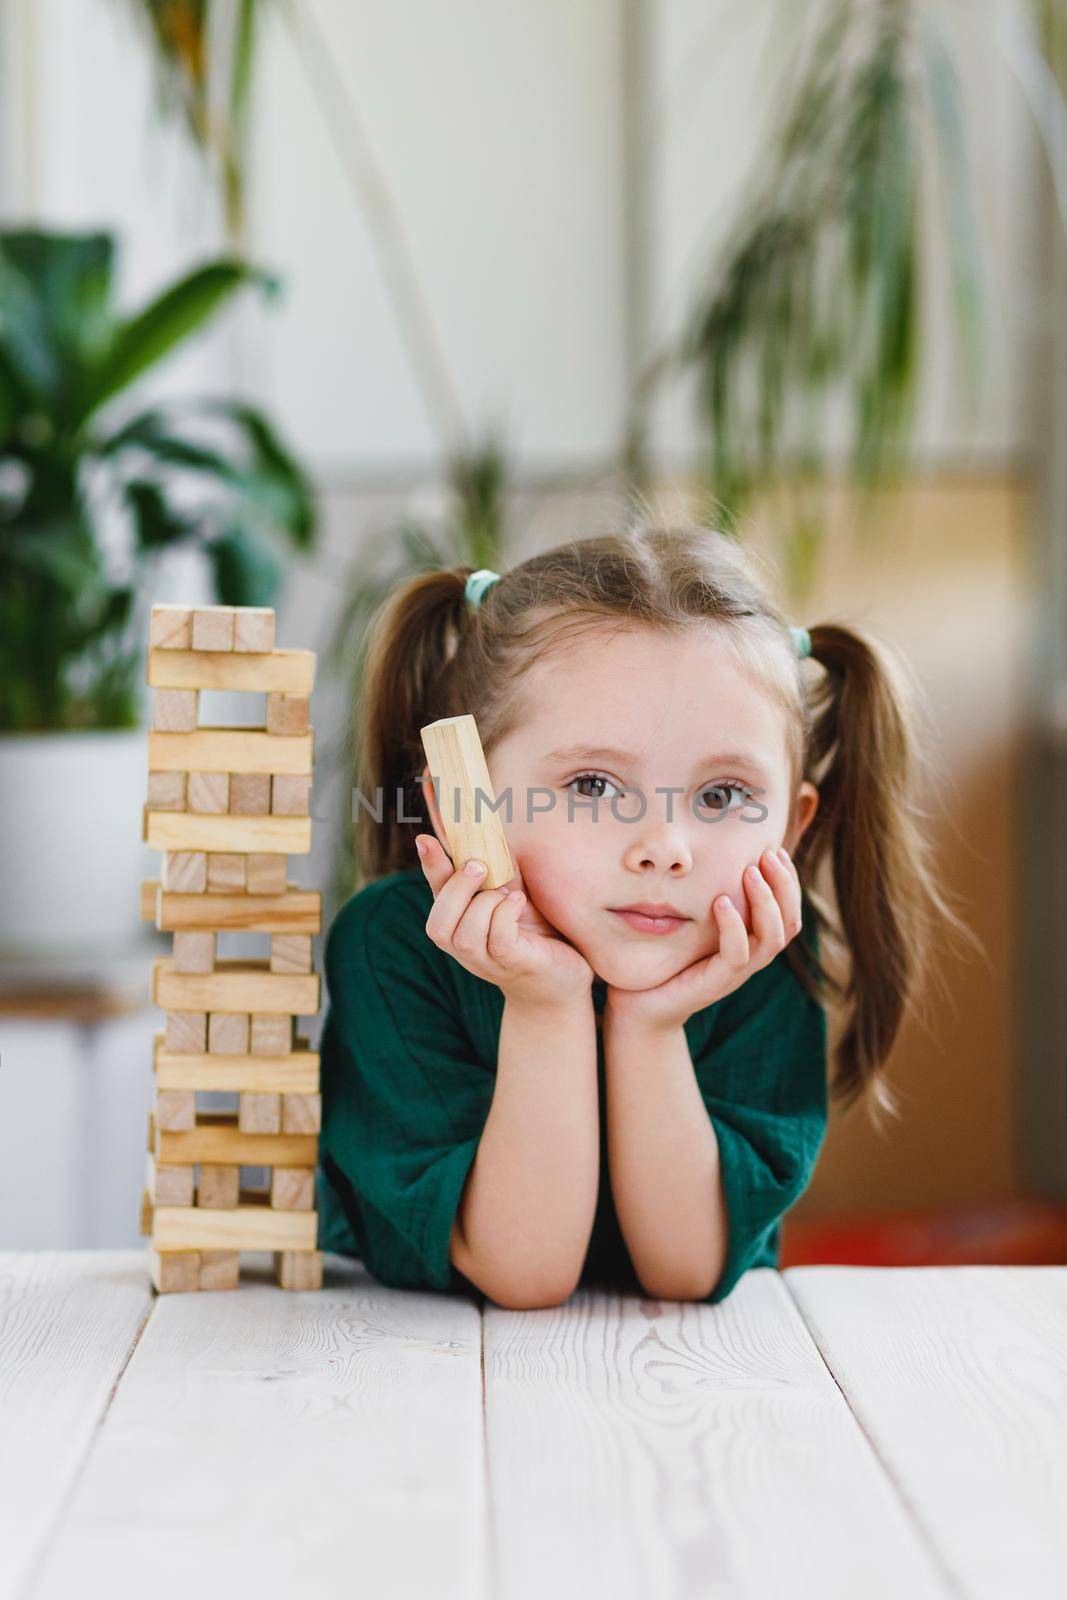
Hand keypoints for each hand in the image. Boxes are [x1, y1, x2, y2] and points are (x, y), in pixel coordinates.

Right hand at [415, 834, 593, 1008]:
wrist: (562, 977)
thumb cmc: (536, 931)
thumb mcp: (512, 895)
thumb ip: (498, 871)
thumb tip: (489, 831)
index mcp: (461, 922)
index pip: (436, 893)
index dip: (430, 865)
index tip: (424, 838)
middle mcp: (465, 947)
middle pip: (438, 924)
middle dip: (456, 889)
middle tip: (479, 867)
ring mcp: (486, 960)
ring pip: (465, 935)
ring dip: (484, 905)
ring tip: (509, 895)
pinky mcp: (512, 964)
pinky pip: (498, 940)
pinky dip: (505, 915)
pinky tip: (518, 902)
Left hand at [603, 846, 801, 1033]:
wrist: (638, 1008)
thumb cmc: (664, 960)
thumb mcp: (690, 924)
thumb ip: (703, 898)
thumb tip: (702, 853)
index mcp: (751, 943)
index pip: (788, 913)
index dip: (789, 882)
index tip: (776, 850)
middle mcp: (750, 958)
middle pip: (790, 923)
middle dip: (785, 885)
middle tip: (769, 854)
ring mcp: (735, 973)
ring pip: (772, 938)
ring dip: (766, 901)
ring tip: (750, 871)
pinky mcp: (715, 983)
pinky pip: (737, 954)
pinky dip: (734, 925)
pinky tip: (721, 901)